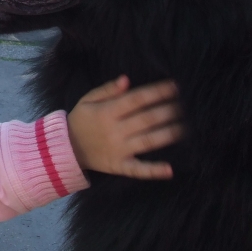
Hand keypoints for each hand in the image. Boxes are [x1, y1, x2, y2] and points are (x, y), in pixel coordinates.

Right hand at [67, 75, 181, 179]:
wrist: (66, 148)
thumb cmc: (81, 120)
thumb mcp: (88, 99)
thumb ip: (107, 89)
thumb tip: (126, 79)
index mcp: (107, 112)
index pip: (136, 99)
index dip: (156, 92)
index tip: (174, 87)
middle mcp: (114, 131)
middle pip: (146, 119)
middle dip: (167, 111)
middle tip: (183, 105)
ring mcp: (118, 150)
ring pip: (148, 141)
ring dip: (168, 134)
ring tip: (185, 127)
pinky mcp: (119, 166)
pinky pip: (138, 170)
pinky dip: (154, 171)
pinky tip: (170, 170)